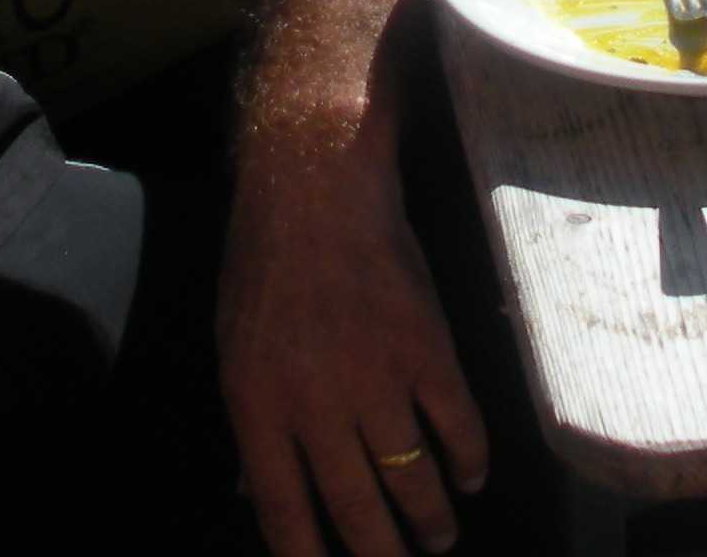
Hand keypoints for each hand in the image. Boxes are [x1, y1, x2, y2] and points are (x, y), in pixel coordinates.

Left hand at [220, 138, 486, 556]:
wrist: (315, 185)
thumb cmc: (265, 263)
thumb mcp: (236, 348)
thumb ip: (254, 423)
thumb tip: (259, 490)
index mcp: (258, 408)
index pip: (283, 512)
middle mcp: (316, 405)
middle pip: (355, 510)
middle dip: (381, 554)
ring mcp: (375, 378)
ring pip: (412, 479)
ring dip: (430, 519)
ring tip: (439, 536)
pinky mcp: (426, 348)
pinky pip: (457, 425)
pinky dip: (468, 459)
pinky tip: (470, 474)